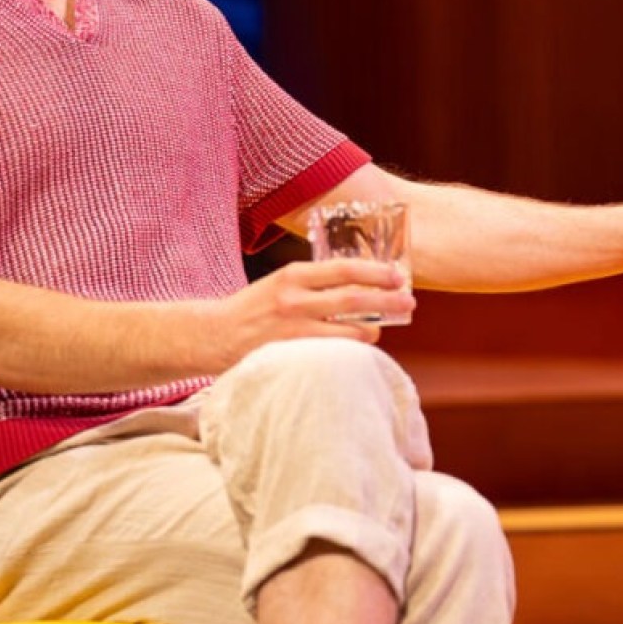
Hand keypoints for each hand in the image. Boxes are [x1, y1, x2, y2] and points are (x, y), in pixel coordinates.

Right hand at [219, 257, 415, 359]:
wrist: (212, 334)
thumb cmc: (253, 307)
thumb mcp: (281, 283)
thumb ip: (314, 282)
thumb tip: (359, 285)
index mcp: (293, 275)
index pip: (344, 269)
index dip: (376, 272)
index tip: (398, 276)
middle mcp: (295, 299)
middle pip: (354, 299)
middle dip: (387, 301)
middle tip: (409, 303)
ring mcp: (293, 329)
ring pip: (348, 332)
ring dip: (372, 331)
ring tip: (380, 330)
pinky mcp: (290, 354)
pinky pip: (332, 353)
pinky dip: (350, 351)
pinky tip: (358, 351)